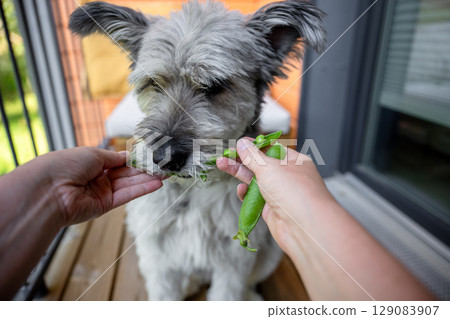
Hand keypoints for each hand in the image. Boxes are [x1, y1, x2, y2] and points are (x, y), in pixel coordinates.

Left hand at [40, 147, 162, 225]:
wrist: (49, 190)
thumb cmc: (65, 165)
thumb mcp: (93, 154)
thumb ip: (114, 157)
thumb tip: (128, 155)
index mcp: (91, 162)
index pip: (118, 160)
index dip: (134, 158)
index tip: (151, 155)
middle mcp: (97, 178)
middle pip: (127, 173)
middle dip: (145, 169)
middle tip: (164, 165)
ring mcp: (102, 192)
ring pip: (129, 184)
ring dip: (148, 179)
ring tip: (167, 174)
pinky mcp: (105, 206)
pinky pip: (127, 196)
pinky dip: (142, 190)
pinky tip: (157, 184)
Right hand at [217, 138, 333, 251]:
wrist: (305, 227)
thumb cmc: (295, 192)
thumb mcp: (269, 167)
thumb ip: (253, 156)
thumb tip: (243, 144)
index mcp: (294, 161)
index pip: (272, 149)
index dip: (255, 146)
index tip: (239, 143)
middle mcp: (288, 177)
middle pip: (261, 164)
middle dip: (242, 159)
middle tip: (225, 154)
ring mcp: (280, 194)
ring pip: (256, 180)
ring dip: (239, 173)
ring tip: (222, 164)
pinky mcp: (272, 209)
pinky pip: (255, 198)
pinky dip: (246, 194)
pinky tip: (240, 190)